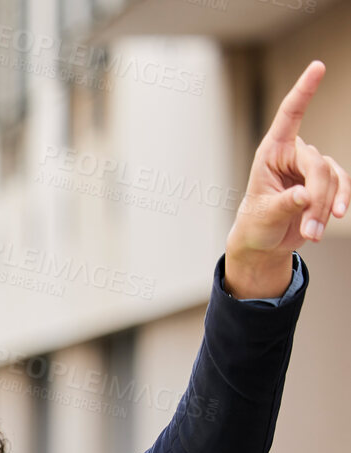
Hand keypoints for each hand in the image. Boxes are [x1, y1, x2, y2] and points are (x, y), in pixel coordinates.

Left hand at [225, 61, 346, 298]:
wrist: (264, 242)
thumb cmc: (256, 224)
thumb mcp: (264, 216)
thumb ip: (284, 204)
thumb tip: (305, 196)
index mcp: (271, 152)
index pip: (290, 115)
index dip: (304, 91)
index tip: (318, 66)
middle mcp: (293, 154)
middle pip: (318, 166)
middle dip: (317, 198)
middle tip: (309, 228)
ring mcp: (312, 167)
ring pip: (332, 179)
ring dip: (326, 208)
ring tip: (311, 233)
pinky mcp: (326, 182)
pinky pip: (341, 187)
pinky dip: (339, 204)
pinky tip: (334, 220)